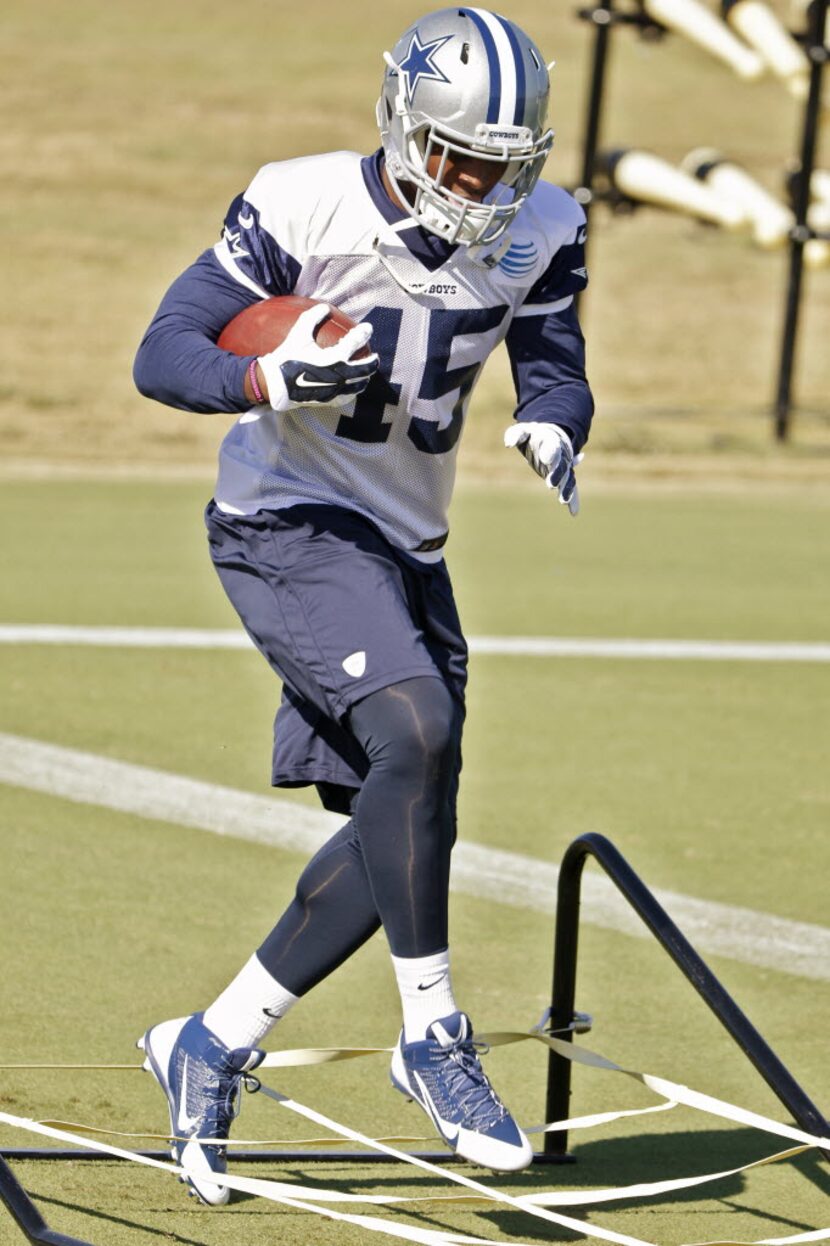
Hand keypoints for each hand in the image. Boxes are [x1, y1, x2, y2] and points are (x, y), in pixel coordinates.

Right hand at [257, 304, 377, 411]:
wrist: (276, 385)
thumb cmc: (287, 357)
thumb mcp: (298, 333)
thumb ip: (312, 317)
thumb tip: (325, 306)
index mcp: (335, 357)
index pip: (355, 342)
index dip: (364, 332)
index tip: (368, 327)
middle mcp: (340, 375)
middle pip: (365, 368)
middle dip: (372, 361)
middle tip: (374, 356)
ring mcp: (336, 390)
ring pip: (359, 384)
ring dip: (365, 377)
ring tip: (366, 373)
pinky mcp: (329, 400)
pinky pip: (347, 396)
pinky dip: (352, 390)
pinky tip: (351, 388)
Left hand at [504, 421, 580, 515]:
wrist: (551, 437)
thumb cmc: (533, 435)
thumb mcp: (523, 431)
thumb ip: (516, 435)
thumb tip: (508, 444)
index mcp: (551, 441)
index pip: (552, 447)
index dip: (550, 452)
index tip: (545, 459)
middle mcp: (561, 456)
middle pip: (561, 466)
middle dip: (557, 474)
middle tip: (551, 485)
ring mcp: (563, 467)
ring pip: (568, 479)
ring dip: (566, 490)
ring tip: (563, 501)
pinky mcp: (563, 478)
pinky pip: (571, 488)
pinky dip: (573, 500)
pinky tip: (574, 513)